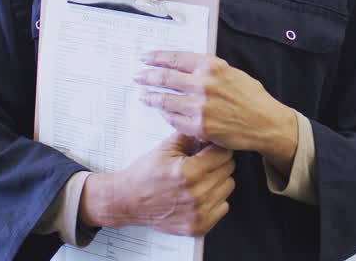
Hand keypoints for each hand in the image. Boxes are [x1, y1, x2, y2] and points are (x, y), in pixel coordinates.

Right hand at [80, 133, 234, 236]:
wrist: (127, 201)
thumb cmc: (145, 174)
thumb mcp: (166, 148)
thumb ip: (191, 135)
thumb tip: (210, 128)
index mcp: (189, 171)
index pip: (223, 153)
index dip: (216, 148)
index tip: (210, 149)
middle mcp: (196, 194)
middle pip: (228, 169)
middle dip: (217, 162)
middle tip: (202, 164)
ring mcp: (198, 213)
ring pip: (228, 187)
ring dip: (218, 181)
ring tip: (199, 179)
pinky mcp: (198, 226)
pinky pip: (223, 207)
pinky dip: (215, 200)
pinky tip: (199, 195)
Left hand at [135, 52, 297, 172]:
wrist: (265, 122)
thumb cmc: (250, 97)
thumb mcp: (231, 73)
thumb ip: (208, 69)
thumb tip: (185, 66)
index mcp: (212, 66)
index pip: (175, 58)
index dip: (156, 57)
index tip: (145, 58)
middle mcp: (204, 84)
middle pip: (165, 78)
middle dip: (147, 76)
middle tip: (137, 76)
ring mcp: (200, 107)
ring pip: (165, 100)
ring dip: (151, 97)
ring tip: (144, 96)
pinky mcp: (199, 127)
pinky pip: (174, 119)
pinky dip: (166, 114)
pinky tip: (163, 112)